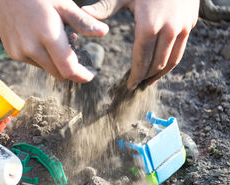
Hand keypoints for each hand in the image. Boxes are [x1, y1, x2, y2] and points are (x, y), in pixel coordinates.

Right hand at [0, 0, 108, 82]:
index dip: (81, 76)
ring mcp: (19, 52)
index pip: (68, 69)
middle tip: (78, 52)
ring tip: (58, 37)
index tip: (90, 75)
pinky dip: (43, 56)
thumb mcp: (63, 3)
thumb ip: (83, 22)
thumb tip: (104, 32)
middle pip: (58, 73)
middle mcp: (31, 48)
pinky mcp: (12, 53)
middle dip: (71, 69)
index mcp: (47, 35)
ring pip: (46, 68)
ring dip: (56, 62)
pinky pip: (34, 62)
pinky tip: (43, 38)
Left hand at [82, 0, 198, 88]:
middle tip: (137, 86)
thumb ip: (104, 7)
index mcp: (149, 26)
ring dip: (161, 74)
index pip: (141, 60)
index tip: (129, 86)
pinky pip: (181, 49)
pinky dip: (171, 61)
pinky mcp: (191, 23)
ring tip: (149, 81)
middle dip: (146, 77)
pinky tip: (162, 65)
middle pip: (157, 63)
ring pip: (173, 60)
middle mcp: (169, 30)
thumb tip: (83, 14)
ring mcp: (183, 27)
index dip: (135, 76)